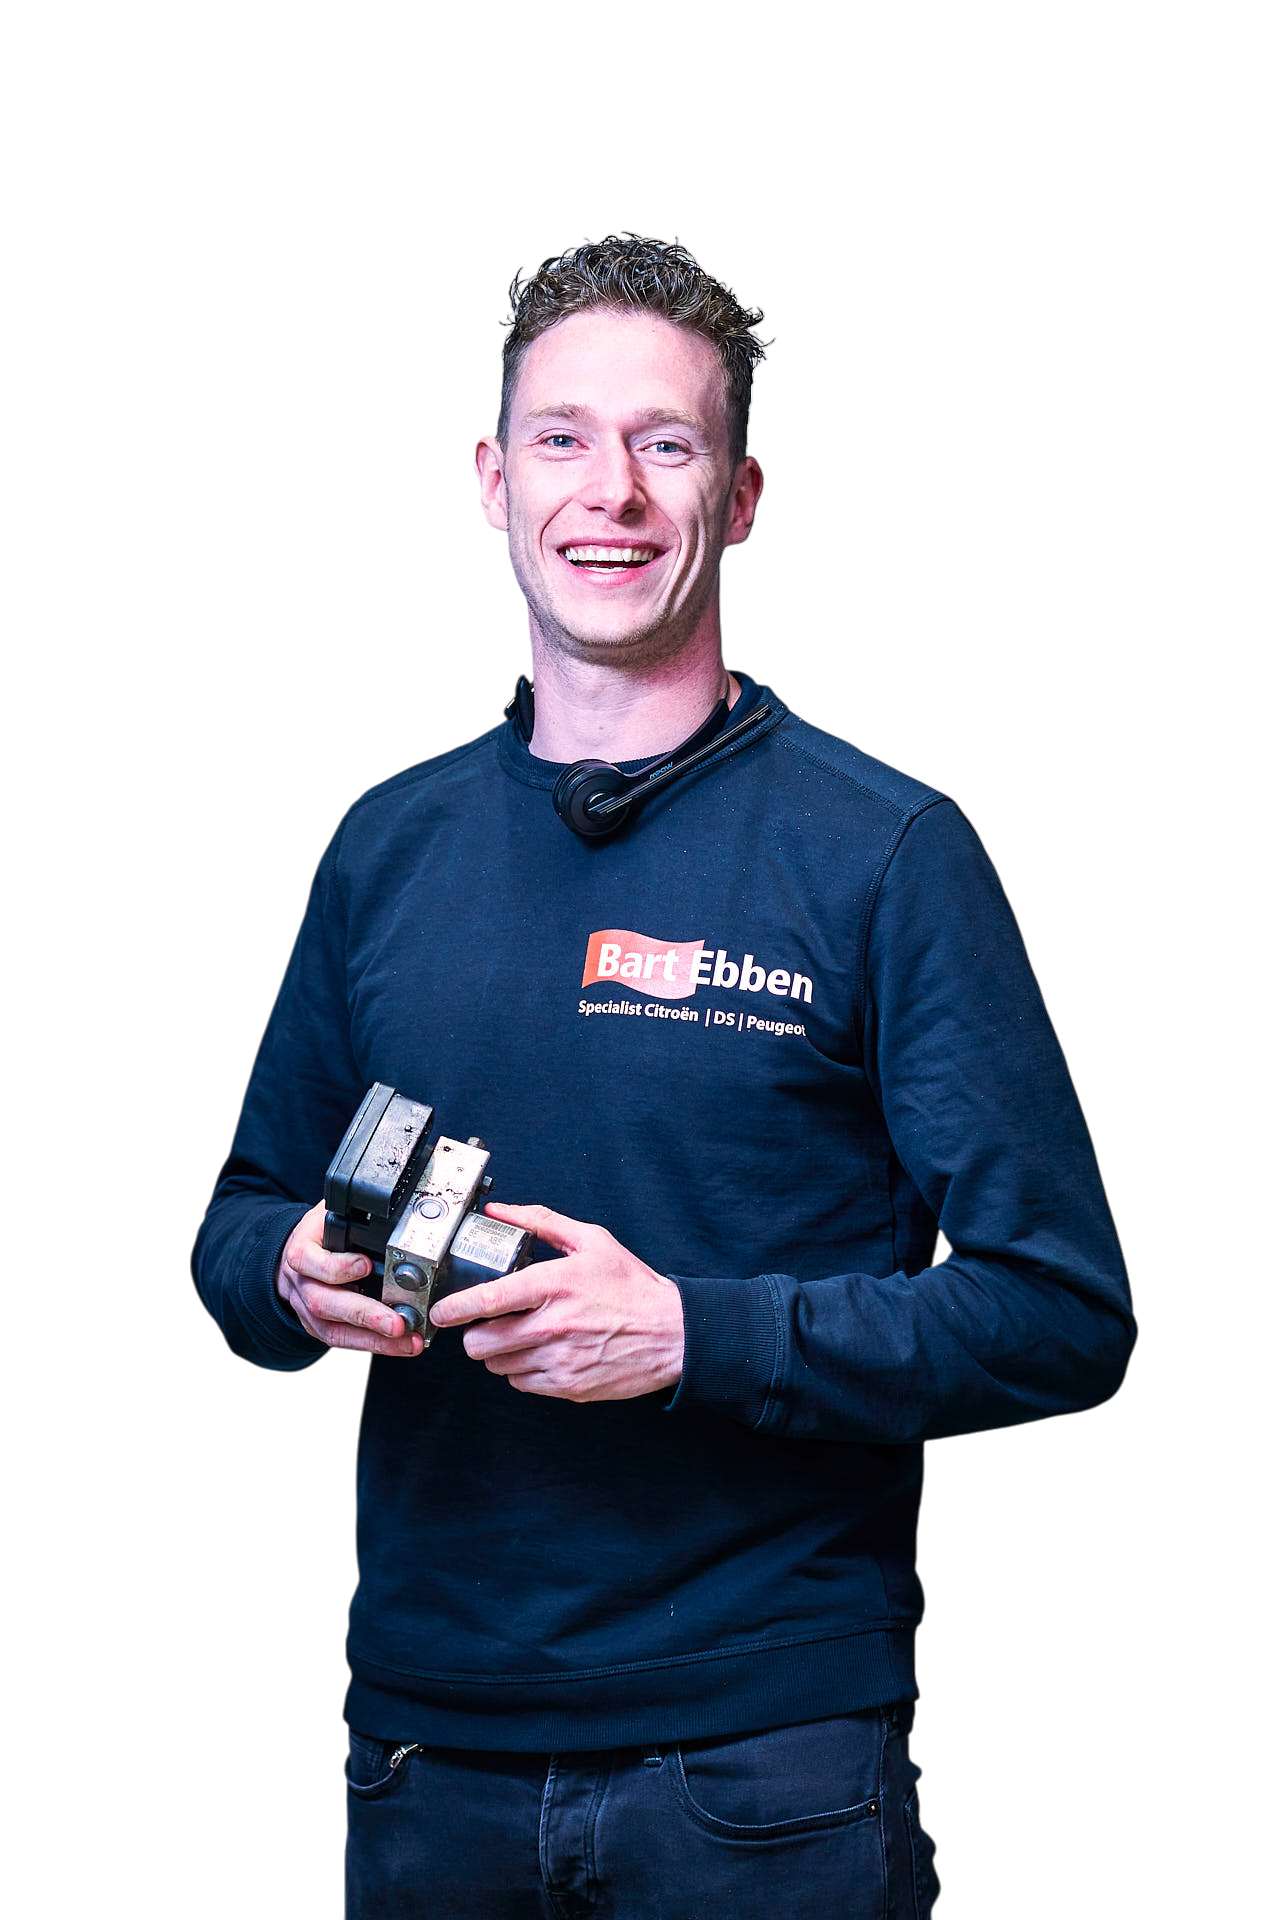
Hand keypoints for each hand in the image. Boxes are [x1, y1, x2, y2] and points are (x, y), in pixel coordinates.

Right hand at [276, 1199, 422, 1357]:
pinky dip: (372, 1345)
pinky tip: (398, 1345)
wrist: (296, 1253)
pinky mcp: (318, 1326)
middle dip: (364, 1315)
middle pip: (324, 1302)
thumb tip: (397, 1206)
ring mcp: (307, 1307)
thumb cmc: (321, 1231)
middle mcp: (301, 1282)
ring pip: (333, 1329)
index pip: (309, 1260)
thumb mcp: (331, 1211)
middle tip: (397, 1323)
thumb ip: (354, 1211)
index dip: (336, 1266)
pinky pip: (342, 1340)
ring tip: (408, 1341)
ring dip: (373, 1339)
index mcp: (302, 1249)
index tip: (364, 1264)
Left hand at [428, 1203, 684, 1401]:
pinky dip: (522, 1371)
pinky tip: (540, 1353)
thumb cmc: (632, 1287)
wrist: (672, 1334)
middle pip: (482, 1343)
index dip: (454, 1309)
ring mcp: (560, 1360)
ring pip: (498, 1366)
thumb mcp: (591, 1241)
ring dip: (500, 1354)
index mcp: (555, 1284)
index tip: (441, 1311)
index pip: (488, 1300)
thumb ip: (541, 1222)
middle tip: (484, 1325)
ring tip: (520, 1336)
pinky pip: (522, 1384)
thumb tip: (501, 1211)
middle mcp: (553, 1325)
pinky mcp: (568, 1386)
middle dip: (474, 1335)